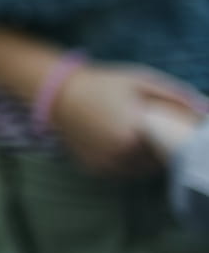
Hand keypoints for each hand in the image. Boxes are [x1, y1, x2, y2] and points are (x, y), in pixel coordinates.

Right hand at [50, 63, 208, 176]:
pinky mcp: (94, 170)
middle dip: (157, 149)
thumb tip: (206, 110)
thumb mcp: (141, 80)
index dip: (172, 138)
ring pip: (139, 170)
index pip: (172, 148)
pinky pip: (119, 172)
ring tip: (131, 135)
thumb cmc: (103, 83)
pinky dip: (122, 162)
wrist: (58, 92)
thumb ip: (175, 95)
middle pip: (157, 161)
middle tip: (147, 130)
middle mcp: (121, 154)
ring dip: (142, 159)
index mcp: (136, 132)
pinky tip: (114, 142)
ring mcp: (106, 164)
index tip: (168, 129)